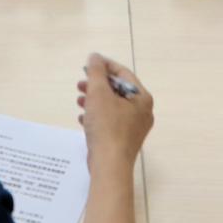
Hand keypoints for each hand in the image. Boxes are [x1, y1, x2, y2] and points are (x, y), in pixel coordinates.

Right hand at [75, 53, 152, 172]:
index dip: (104, 66)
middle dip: (97, 85)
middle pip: (118, 90)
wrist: (109, 165)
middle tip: (80, 84)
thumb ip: (96, 72)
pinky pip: (111, 121)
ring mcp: (134, 127)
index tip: (88, 65)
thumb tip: (95, 57)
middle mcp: (142, 111)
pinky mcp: (124, 140)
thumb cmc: (107, 126)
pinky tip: (83, 119)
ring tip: (79, 100)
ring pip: (113, 106)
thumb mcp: (98, 94)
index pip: (123, 73)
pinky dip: (97, 116)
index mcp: (141, 97)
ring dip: (95, 100)